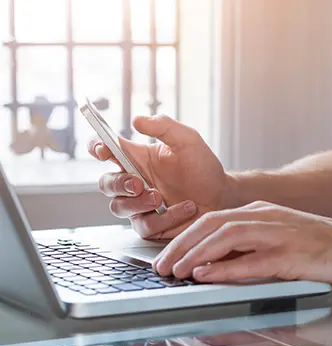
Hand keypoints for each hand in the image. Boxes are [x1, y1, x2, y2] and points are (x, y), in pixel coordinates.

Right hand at [88, 115, 231, 238]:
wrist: (221, 195)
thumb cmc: (202, 166)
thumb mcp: (187, 139)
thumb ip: (164, 126)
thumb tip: (137, 120)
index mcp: (137, 158)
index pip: (105, 150)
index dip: (97, 148)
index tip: (104, 149)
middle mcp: (134, 181)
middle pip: (106, 183)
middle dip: (118, 183)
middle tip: (138, 183)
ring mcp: (140, 205)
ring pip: (119, 207)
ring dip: (138, 203)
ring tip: (160, 197)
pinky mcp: (151, 225)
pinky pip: (145, 225)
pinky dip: (165, 218)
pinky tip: (185, 208)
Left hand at [153, 201, 331, 291]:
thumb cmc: (321, 246)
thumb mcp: (279, 238)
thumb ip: (248, 245)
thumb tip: (213, 261)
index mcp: (261, 211)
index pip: (213, 218)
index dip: (185, 237)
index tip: (167, 255)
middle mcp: (267, 216)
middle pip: (212, 223)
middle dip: (181, 245)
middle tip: (162, 266)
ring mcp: (281, 233)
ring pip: (227, 237)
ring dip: (197, 254)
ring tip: (176, 272)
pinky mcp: (294, 254)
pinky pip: (252, 260)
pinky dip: (225, 268)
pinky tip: (206, 276)